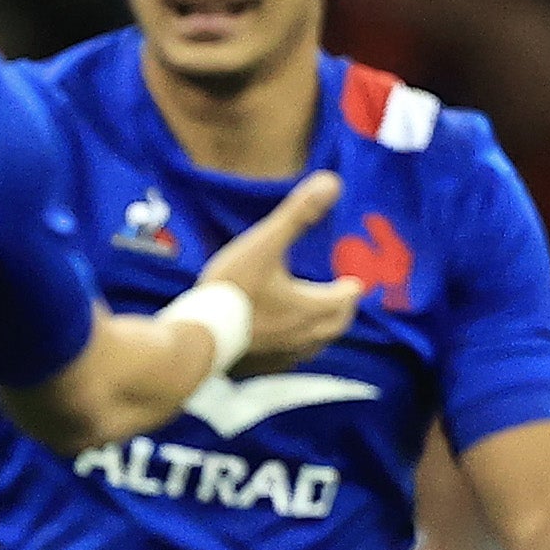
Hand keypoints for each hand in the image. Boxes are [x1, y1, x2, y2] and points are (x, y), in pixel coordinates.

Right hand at [192, 171, 357, 372]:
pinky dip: (292, 348)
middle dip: (340, 311)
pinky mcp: (259, 368)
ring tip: (313, 321)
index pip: (345, 298)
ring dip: (319, 331)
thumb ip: (298, 214)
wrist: (195, 338)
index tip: (353, 282)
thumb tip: (331, 181)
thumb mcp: (263, 244)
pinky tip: (278, 343)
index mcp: (312, 306)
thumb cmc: (231, 290)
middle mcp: (304, 335)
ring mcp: (282, 356)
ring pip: (313, 345)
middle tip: (339, 300)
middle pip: (334, 324)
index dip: (350, 287)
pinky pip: (286, 360)